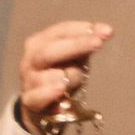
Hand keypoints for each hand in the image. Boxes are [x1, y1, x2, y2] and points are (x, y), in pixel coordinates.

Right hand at [18, 20, 112, 134]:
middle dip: (76, 45)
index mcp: (40, 42)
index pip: (60, 31)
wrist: (41, 104)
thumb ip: (88, 42)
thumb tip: (106, 30)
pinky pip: (38, 96)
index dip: (82, 30)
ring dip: (69, 76)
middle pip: (50, 50)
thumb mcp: (75, 56)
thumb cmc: (61, 74)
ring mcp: (29, 80)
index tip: (105, 31)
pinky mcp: (29, 101)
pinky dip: (49, 93)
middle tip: (98, 43)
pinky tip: (60, 89)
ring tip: (80, 78)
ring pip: (50, 75)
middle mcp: (31, 59)